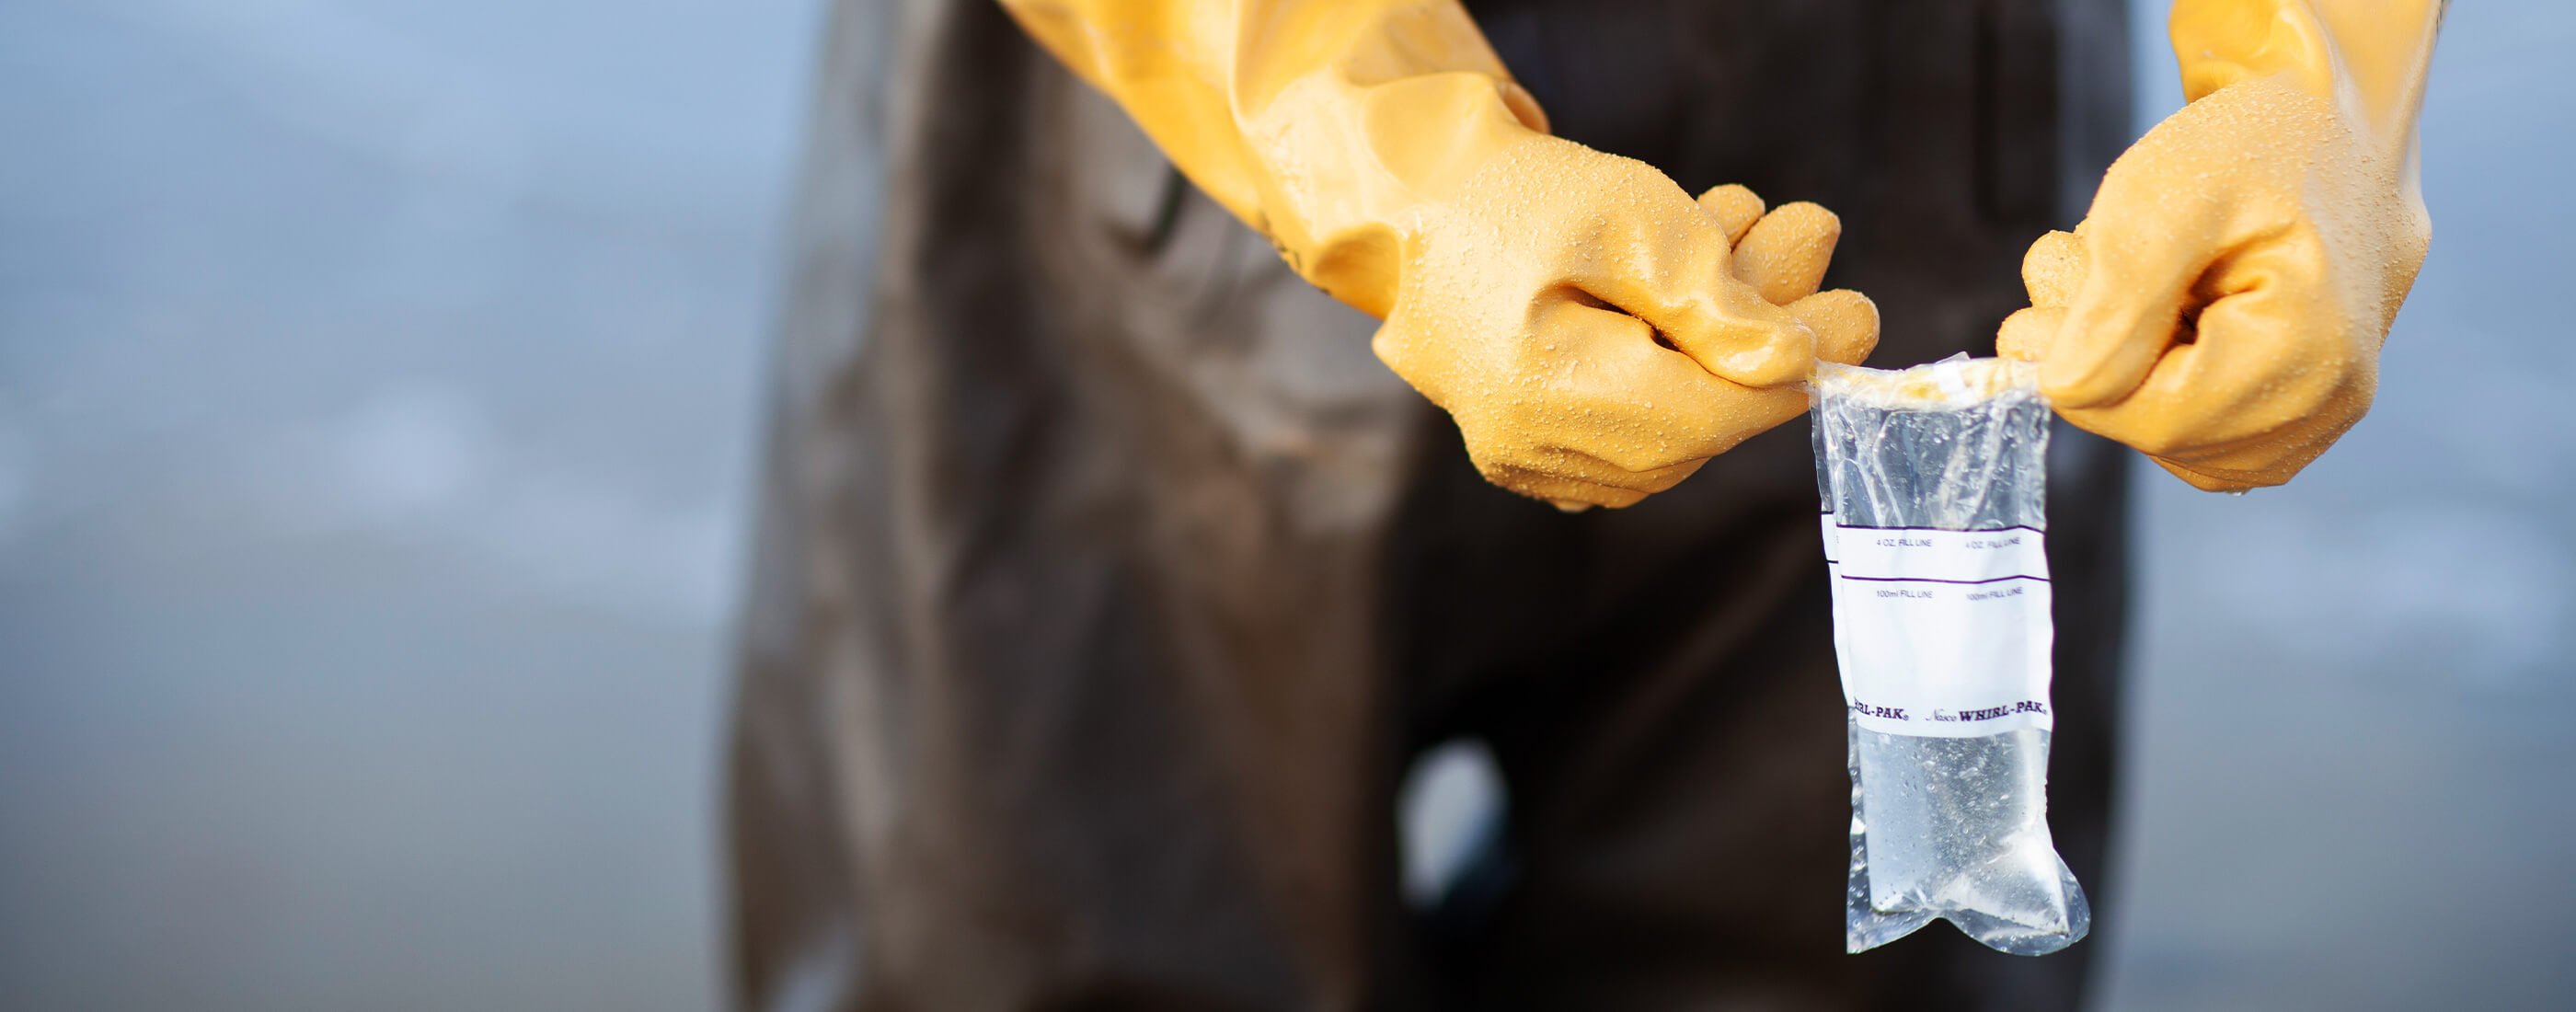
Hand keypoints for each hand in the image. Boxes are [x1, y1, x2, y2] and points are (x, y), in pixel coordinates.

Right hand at [1372, 131, 1876, 509]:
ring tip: (1742, 245)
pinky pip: (1629, 444)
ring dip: (1715, 357)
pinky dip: (1671, 381)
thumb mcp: (1629, 218)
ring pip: (1665, 441)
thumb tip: (1795, 365)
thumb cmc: (1519, 197)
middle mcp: (1526, 446)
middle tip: (1807, 251)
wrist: (1416, 206)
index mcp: (1542, 387)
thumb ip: (1713, 298)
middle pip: (1690, 432)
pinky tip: (1681, 305)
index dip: (1787, 376)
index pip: (1704, 415)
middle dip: (1755, 350)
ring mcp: (1521, 462)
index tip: (1855, 322)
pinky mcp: (1525, 459)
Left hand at [1997, 78, 2430, 490]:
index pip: (2153, 420)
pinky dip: (2151, 366)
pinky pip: (2189, 421)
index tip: (2052, 294)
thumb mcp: (2162, 201)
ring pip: (2167, 433)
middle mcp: (2329, 402)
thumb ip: (2114, 305)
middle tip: (2079, 262)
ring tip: (2127, 270)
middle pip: (2158, 431)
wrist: (2325, 119)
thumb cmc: (2254, 144)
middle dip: (2101, 353)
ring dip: (2121, 357)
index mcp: (2312, 353)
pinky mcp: (2295, 407)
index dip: (2081, 368)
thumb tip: (2061, 388)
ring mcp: (2318, 412)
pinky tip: (2158, 299)